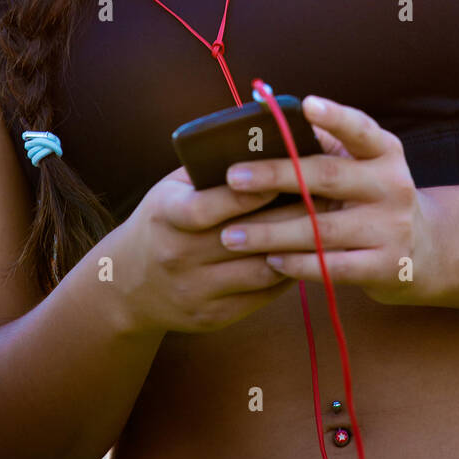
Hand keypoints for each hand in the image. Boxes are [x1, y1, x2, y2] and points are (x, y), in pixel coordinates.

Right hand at [106, 165, 331, 335]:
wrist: (128, 284)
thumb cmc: (162, 220)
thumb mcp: (171, 188)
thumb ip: (210, 169)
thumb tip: (265, 141)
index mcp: (166, 216)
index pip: (210, 207)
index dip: (251, 192)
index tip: (290, 174)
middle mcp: (178, 255)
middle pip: (247, 238)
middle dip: (293, 215)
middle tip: (331, 194)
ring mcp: (195, 290)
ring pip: (262, 270)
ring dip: (299, 248)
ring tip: (329, 225)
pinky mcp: (212, 317)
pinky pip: (262, 295)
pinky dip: (288, 273)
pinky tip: (309, 254)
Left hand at [220, 96, 443, 305]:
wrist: (424, 250)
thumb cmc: (370, 196)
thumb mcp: (362, 166)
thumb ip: (322, 147)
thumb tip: (265, 125)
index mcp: (384, 152)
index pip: (360, 129)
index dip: (334, 116)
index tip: (306, 103)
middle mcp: (393, 185)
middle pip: (328, 176)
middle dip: (275, 176)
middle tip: (233, 177)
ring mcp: (392, 228)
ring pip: (322, 229)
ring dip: (271, 233)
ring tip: (230, 234)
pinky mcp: (386, 267)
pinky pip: (332, 267)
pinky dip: (297, 264)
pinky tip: (269, 260)